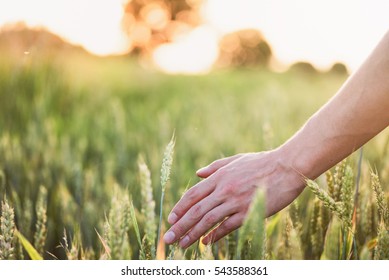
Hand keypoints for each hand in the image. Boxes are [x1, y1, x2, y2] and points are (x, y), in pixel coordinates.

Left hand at [163, 150, 305, 247]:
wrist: (288, 167)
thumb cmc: (263, 162)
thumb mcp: (236, 160)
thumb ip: (215, 167)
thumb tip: (197, 173)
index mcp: (220, 176)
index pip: (193, 194)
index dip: (180, 208)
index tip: (171, 219)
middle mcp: (224, 189)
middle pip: (196, 210)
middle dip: (180, 225)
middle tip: (168, 238)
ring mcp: (236, 201)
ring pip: (208, 220)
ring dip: (193, 233)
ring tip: (181, 244)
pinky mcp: (249, 212)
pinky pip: (228, 226)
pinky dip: (215, 236)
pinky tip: (206, 243)